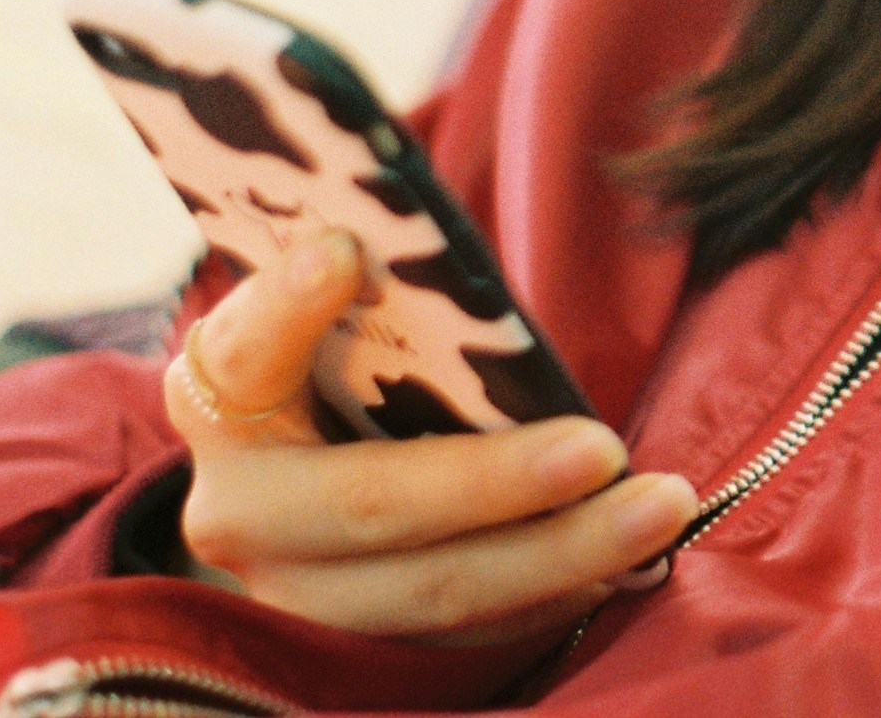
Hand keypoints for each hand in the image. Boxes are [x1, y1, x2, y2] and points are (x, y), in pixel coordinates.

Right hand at [163, 228, 696, 645]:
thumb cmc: (346, 359)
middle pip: (367, 502)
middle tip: (603, 449)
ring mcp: (297, 594)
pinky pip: (466, 635)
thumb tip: (421, 232)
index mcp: (222, 392)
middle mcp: (242, 508)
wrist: (314, 471)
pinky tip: (628, 562)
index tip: (347, 251)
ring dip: (557, 554)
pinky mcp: (359, 648)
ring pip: (431, 591)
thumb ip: (386, 282)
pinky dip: (552, 597)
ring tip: (657, 509)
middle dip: (493, 483)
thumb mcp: (345, 314)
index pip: (244, 345)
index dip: (287, 304)